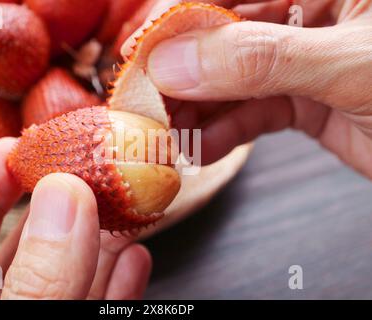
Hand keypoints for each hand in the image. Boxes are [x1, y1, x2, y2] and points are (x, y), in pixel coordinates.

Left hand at [0, 138, 150, 299]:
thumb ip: (38, 280)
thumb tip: (65, 198)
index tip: (13, 149)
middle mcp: (2, 318)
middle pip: (25, 256)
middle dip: (61, 210)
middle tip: (88, 171)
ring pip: (69, 282)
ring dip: (101, 243)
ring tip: (125, 205)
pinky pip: (98, 314)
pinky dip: (119, 287)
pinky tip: (134, 258)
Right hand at [127, 0, 371, 178]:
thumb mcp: (354, 65)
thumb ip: (263, 60)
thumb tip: (178, 61)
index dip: (181, 14)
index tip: (143, 48)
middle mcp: (311, 10)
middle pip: (223, 35)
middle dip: (182, 72)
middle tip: (147, 102)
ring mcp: (304, 58)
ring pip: (231, 80)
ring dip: (196, 110)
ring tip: (166, 134)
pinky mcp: (304, 101)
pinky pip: (251, 114)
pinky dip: (222, 135)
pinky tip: (199, 149)